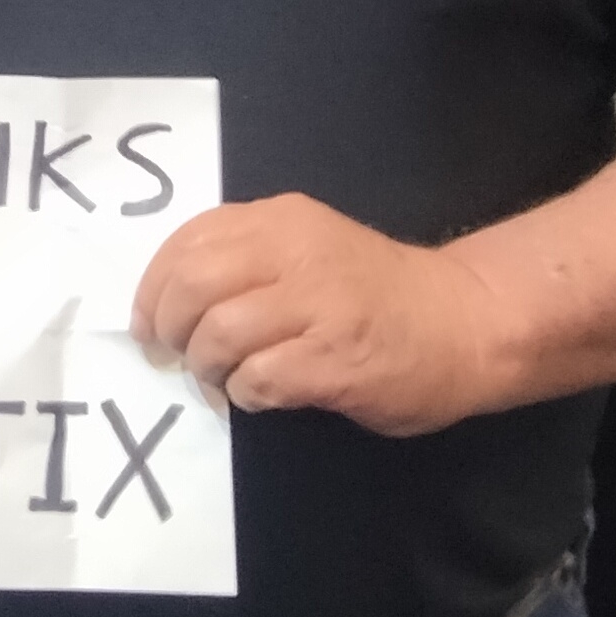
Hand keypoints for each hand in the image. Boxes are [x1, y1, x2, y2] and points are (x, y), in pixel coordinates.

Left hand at [133, 194, 513, 438]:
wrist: (467, 322)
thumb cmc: (377, 293)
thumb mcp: (308, 250)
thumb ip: (249, 259)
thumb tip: (172, 301)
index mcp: (281, 221)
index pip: (188, 241)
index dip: (153, 287)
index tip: (148, 323)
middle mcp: (296, 252)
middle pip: (192, 285)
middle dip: (169, 329)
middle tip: (175, 357)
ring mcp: (319, 305)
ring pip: (218, 333)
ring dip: (206, 367)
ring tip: (222, 380)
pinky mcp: (335, 360)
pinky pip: (259, 378)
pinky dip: (245, 393)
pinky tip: (261, 395)